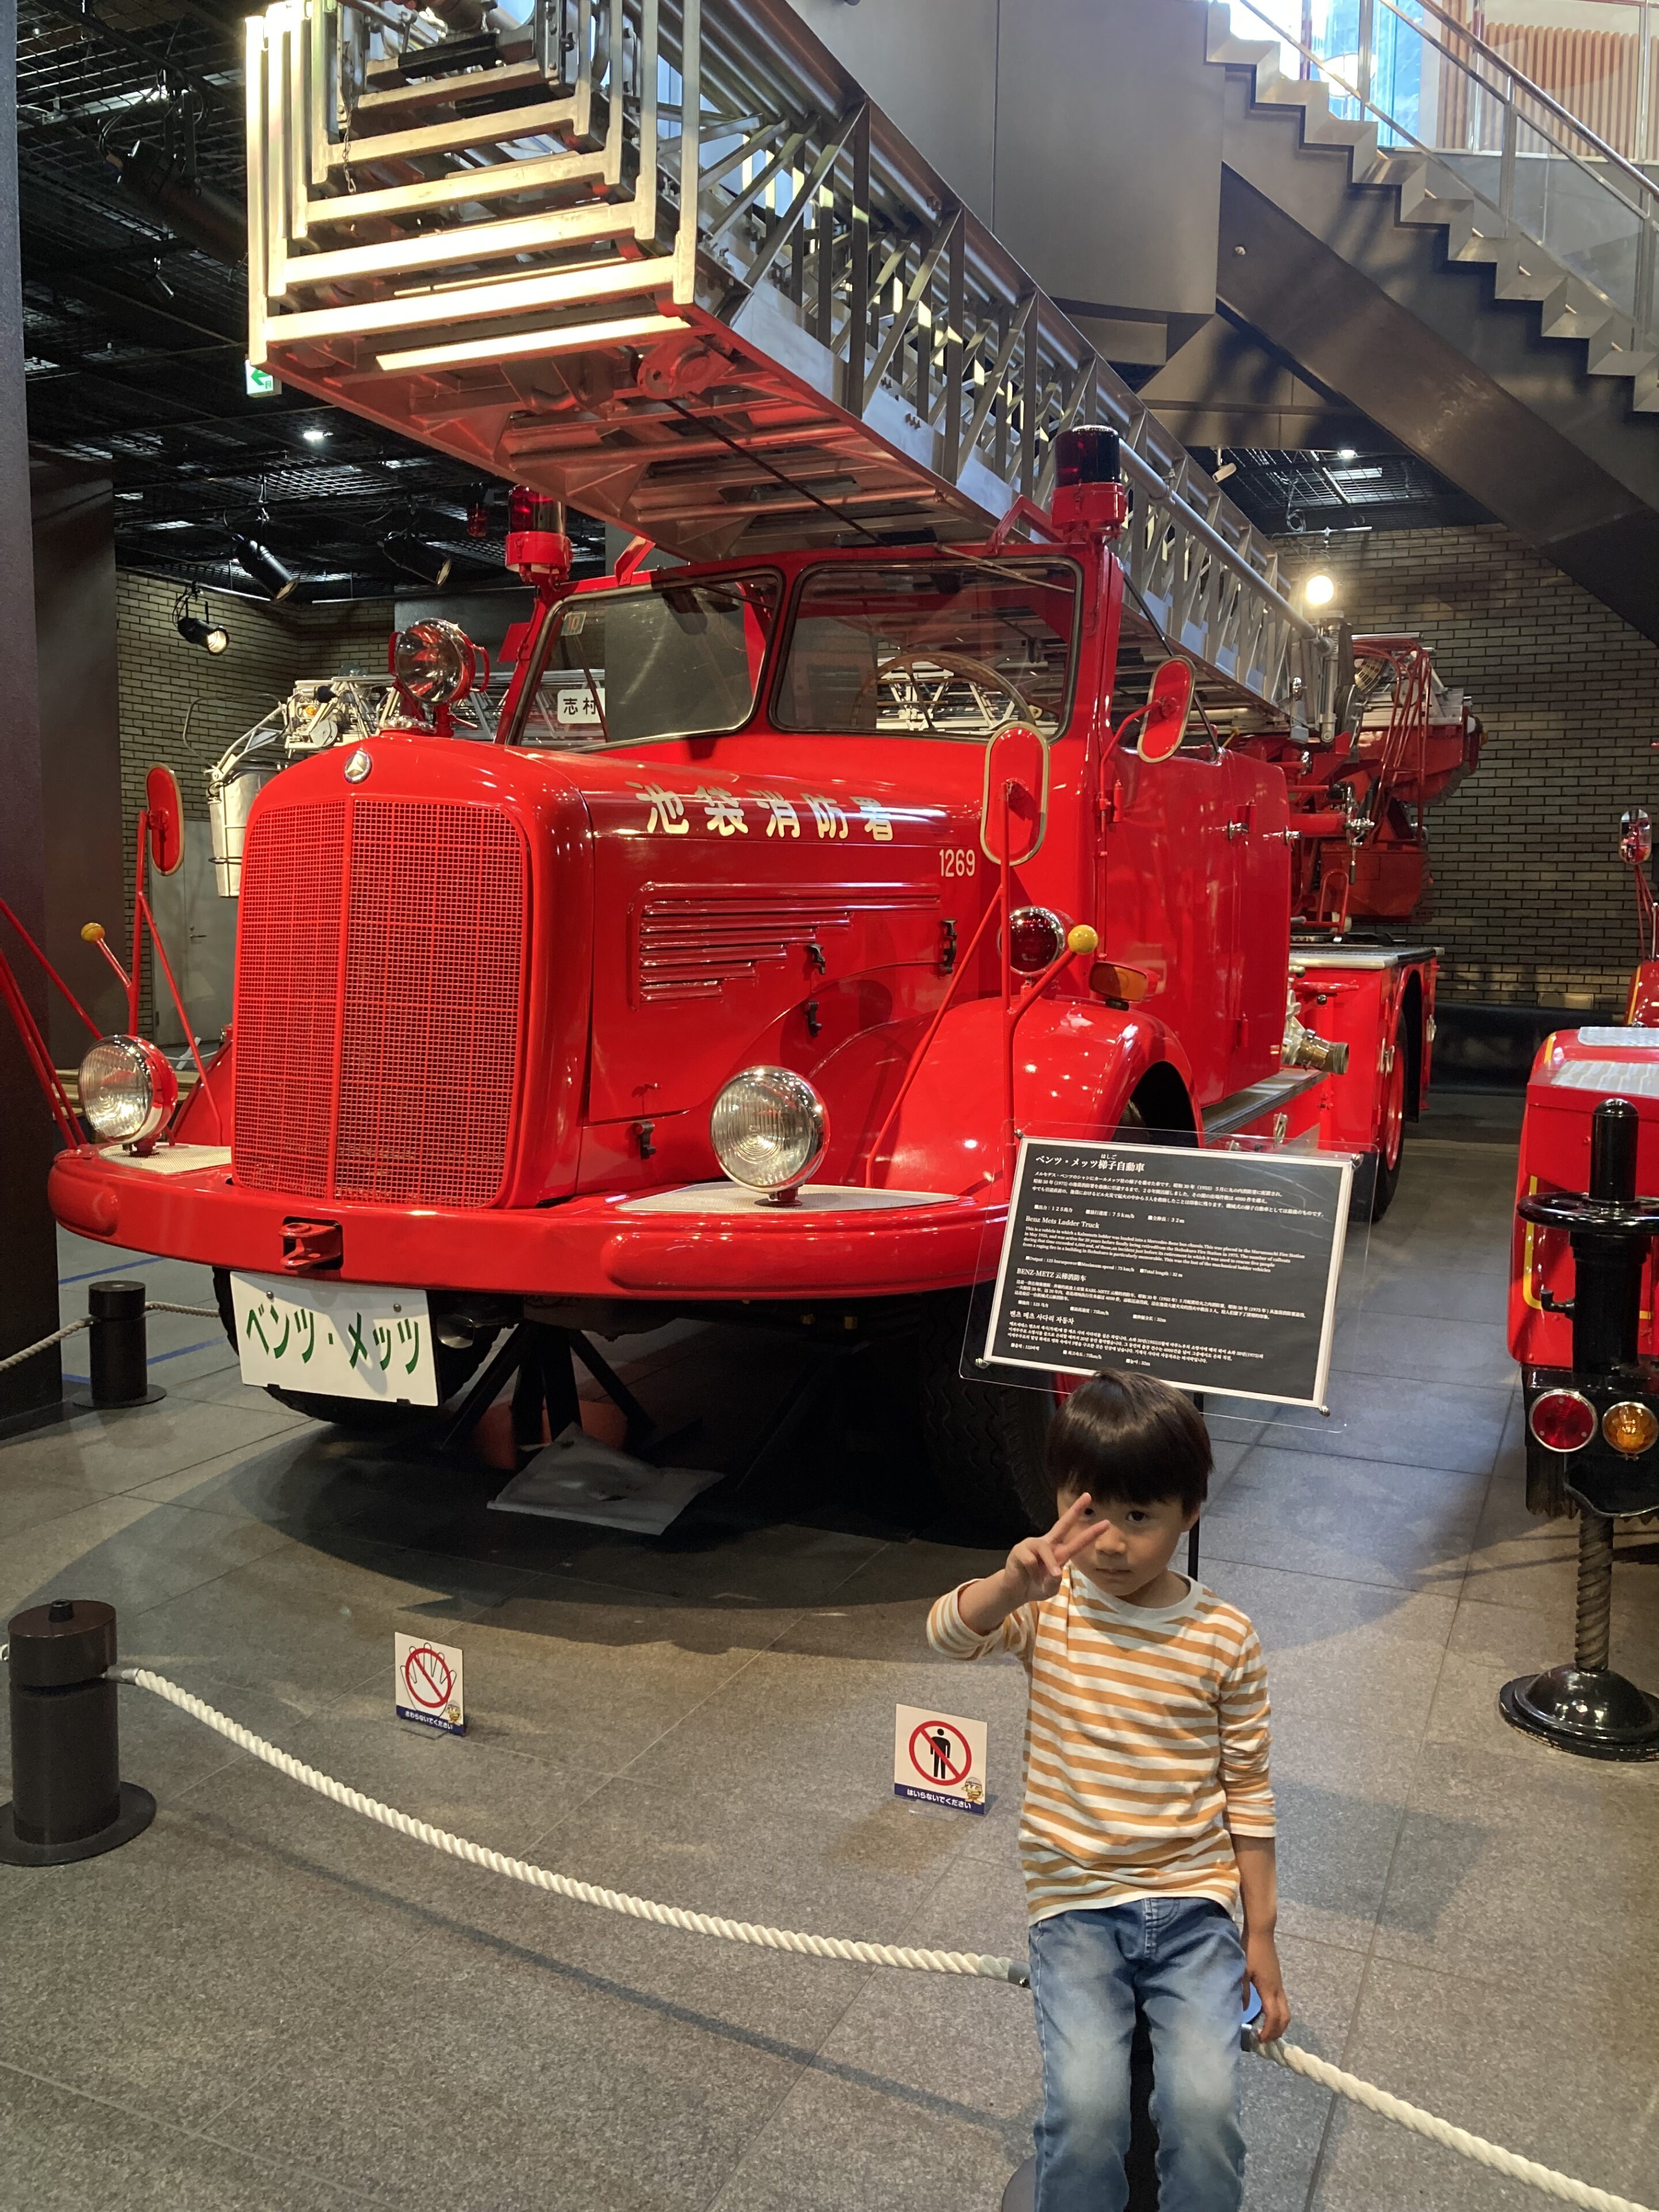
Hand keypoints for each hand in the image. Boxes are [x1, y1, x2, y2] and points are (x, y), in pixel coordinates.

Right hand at [1001, 1493, 1098, 1607]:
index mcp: (1058, 1553)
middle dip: (1075, 1510)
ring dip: (1048, 1564)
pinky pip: (1030, 1561)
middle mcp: (1048, 1544)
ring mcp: (1033, 1544)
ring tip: (1043, 1578)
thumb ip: (1055, 1582)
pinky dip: (1031, 1573)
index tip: (1107, 1522)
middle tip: (1088, 1495)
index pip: (1077, 1541)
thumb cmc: (1035, 1586)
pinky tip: (1027, 1574)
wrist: (1015, 1591)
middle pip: (1062, 1524)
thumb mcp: (1050, 1588)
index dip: (1091, 1533)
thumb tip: (1056, 1571)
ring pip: (1045, 1549)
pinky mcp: (1019, 1549)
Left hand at [1244, 1930, 1289, 2043]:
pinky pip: (1282, 2003)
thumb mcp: (1242, 1971)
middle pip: (1285, 2017)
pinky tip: (1266, 2015)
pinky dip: (1278, 2014)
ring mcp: (1279, 1984)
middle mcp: (1277, 1989)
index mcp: (1269, 1989)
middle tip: (1265, 2040)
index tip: (1260, 2040)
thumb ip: (1243, 1992)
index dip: (1269, 2031)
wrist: (1261, 1933)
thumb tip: (1245, 2010)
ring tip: (1267, 2031)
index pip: (1274, 2017)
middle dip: (1277, 2031)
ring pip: (1286, 2010)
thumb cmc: (1249, 1950)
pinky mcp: (1277, 1980)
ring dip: (1279, 2024)